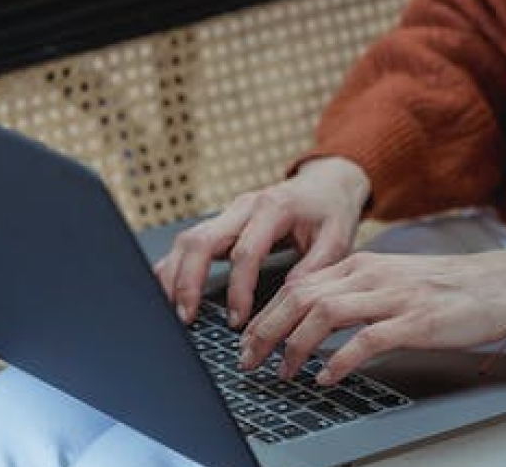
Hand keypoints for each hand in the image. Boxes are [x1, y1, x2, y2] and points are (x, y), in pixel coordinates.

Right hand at [154, 156, 370, 328]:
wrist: (327, 183)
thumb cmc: (331, 212)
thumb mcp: (337, 238)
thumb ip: (314, 267)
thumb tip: (288, 301)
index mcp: (274, 207)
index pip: (245, 251)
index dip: (238, 289)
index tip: (237, 321)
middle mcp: (245, 205)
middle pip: (203, 239)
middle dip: (189, 281)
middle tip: (187, 319)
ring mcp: (230, 212)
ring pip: (189, 239)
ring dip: (175, 276)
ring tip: (174, 313)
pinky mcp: (223, 221)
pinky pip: (190, 241)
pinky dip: (175, 266)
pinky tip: (168, 292)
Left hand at [237, 244, 505, 384]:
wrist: (498, 283)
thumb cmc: (447, 287)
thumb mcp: (392, 280)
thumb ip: (356, 293)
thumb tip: (313, 317)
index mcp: (363, 263)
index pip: (300, 283)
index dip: (267, 312)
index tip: (249, 340)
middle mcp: (372, 274)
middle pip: (303, 296)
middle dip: (267, 329)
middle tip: (248, 360)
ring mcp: (393, 296)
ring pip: (326, 312)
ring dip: (295, 344)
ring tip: (282, 371)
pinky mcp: (415, 320)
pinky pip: (367, 339)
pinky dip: (340, 360)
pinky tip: (328, 377)